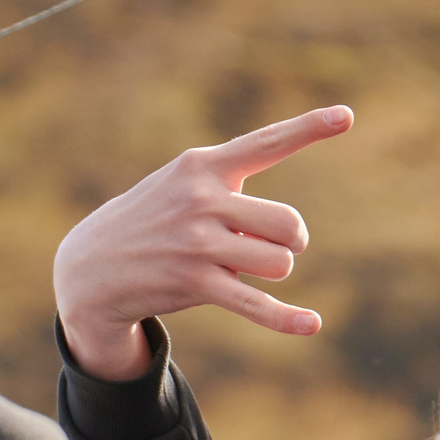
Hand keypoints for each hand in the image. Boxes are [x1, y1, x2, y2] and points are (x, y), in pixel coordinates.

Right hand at [53, 105, 354, 380]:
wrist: (93, 266)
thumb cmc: (153, 220)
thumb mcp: (183, 187)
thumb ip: (235, 193)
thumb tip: (283, 239)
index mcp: (203, 165)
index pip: (266, 142)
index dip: (310, 128)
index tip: (346, 116)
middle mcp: (202, 200)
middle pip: (288, 223)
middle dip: (289, 240)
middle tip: (267, 245)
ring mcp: (198, 243)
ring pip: (279, 262)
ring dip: (271, 271)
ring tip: (238, 268)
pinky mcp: (195, 284)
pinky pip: (256, 304)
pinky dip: (286, 318)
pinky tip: (312, 324)